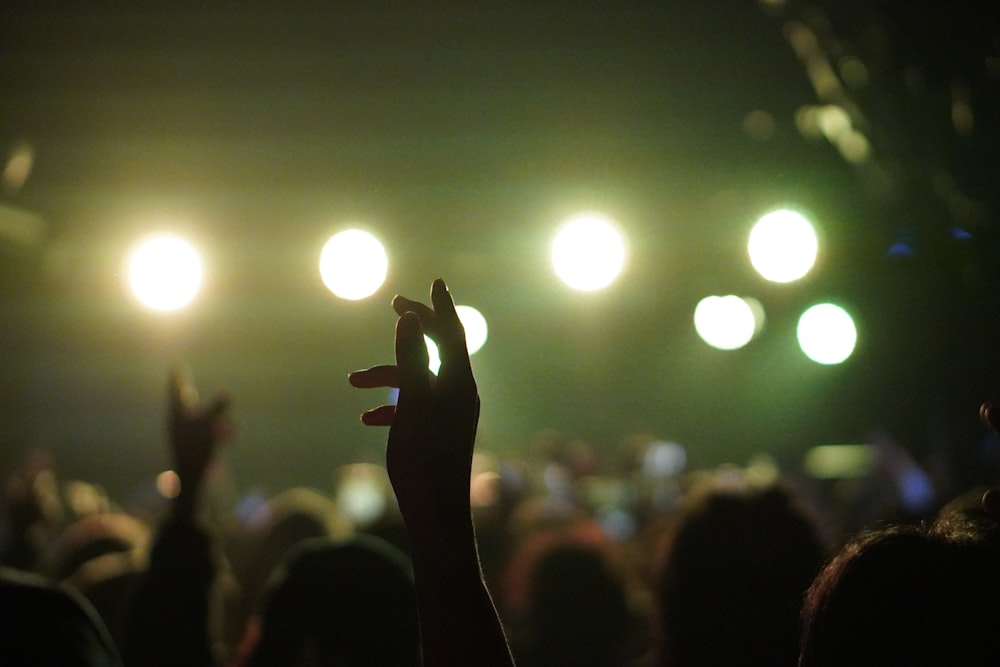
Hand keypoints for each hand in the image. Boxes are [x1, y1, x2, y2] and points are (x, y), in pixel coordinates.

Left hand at [167, 367, 230, 501]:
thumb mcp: (210, 424)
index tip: (176, 365)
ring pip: (202, 418)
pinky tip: (228, 438)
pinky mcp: (195, 446)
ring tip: (227, 429)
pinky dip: (217, 432)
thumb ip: (218, 407)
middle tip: (186, 384)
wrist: (191, 478)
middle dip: (195, 397)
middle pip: (187, 403)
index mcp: (177, 414)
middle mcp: (179, 423)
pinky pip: (207, 432)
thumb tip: (226, 394)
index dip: (178, 377)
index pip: (177, 389)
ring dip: (216, 419)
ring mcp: (187, 435)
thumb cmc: (197, 448)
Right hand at [348, 278, 478, 522]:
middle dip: (411, 331)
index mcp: (459, 383)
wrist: (436, 514)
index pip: (452, 333)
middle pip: (436, 349)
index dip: (440, 306)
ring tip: (353, 383)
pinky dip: (391, 404)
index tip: (435, 281)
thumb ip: (411, 358)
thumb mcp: (413, 402)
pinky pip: (414, 406)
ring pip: (417, 379)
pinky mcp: (437, 432)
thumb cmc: (424, 458)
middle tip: (394, 305)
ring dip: (386, 375)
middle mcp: (459, 394)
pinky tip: (368, 417)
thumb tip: (410, 316)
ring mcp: (449, 414)